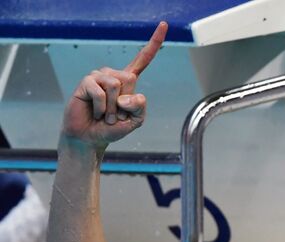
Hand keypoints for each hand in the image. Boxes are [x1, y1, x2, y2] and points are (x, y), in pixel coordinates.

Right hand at [61, 21, 167, 148]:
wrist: (90, 138)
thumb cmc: (112, 128)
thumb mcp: (136, 121)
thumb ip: (140, 107)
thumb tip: (126, 95)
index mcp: (129, 80)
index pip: (143, 59)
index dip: (154, 42)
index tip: (164, 24)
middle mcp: (114, 74)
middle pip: (129, 78)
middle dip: (125, 103)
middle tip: (115, 115)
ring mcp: (99, 76)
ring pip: (115, 86)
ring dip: (112, 108)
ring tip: (105, 115)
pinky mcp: (86, 82)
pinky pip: (100, 92)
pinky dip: (101, 108)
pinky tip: (95, 113)